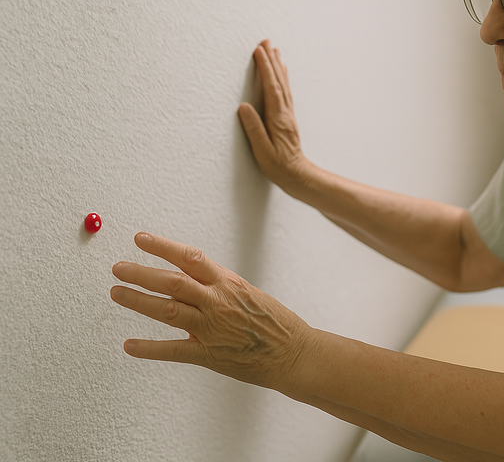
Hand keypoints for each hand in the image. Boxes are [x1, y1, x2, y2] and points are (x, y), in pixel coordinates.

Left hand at [111, 233, 311, 391]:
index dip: (163, 247)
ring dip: (138, 300)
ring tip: (118, 292)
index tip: (142, 239)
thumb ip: (220, 287)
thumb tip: (194, 278)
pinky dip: (149, 348)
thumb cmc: (276, 323)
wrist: (295, 353)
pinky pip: (173, 350)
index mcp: (228, 284)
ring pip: (167, 310)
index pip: (190, 258)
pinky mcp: (210, 355)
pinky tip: (130, 345)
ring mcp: (212, 328)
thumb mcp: (249, 294)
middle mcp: (218, 302)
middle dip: (141, 273)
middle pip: (172, 282)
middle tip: (119, 267)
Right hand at [238, 40, 310, 193]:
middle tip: (267, 41)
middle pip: (279, 81)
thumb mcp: (262, 149)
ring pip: (283, 84)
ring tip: (274, 50)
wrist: (296, 174)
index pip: (271, 87)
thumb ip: (253, 128)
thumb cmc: (278, 165)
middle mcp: (285, 112)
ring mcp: (287, 114)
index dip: (265, 68)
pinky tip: (281, 74)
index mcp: (278, 118)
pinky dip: (282, 79)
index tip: (259, 51)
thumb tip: (244, 107)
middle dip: (272, 60)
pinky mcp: (287, 117)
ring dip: (278, 66)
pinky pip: (285, 92)